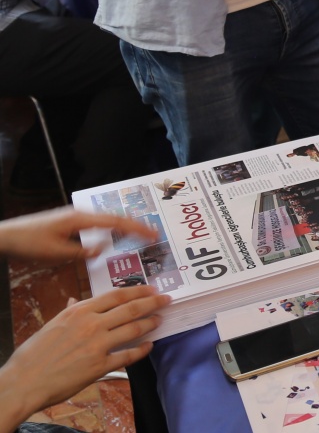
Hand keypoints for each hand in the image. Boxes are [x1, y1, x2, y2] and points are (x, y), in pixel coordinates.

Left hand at [0, 208, 159, 261]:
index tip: (153, 235)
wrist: (5, 235)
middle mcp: (80, 214)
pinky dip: (111, 230)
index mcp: (80, 219)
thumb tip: (102, 249)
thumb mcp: (53, 253)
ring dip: (124, 227)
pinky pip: (97, 224)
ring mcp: (75, 217)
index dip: (136, 228)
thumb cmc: (27, 243)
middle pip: (115, 217)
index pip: (115, 222)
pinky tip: (113, 238)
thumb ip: (80, 252)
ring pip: (106, 220)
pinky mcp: (69, 223)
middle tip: (154, 235)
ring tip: (140, 236)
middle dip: (136, 225)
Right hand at [0, 287, 170, 423]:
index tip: (151, 289)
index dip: (138, 291)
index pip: (116, 295)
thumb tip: (77, 301)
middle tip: (166, 300)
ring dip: (150, 323)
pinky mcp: (99, 366)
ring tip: (159, 319)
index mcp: (80, 311)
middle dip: (152, 303)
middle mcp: (91, 324)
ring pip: (133, 329)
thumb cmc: (34, 354)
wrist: (23, 382)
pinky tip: (149, 346)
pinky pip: (127, 356)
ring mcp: (97, 345)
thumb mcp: (52, 324)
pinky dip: (141, 350)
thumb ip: (70, 311)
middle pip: (130, 309)